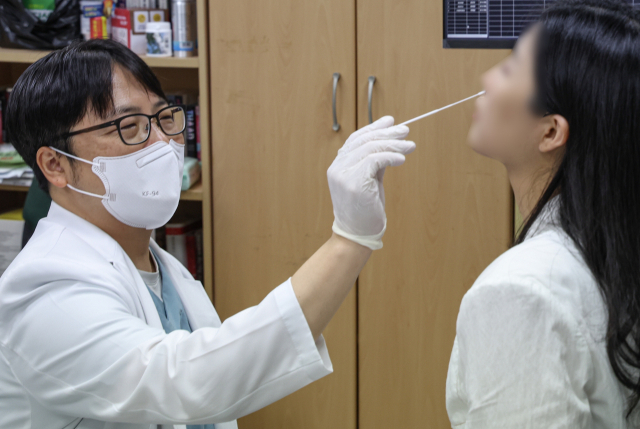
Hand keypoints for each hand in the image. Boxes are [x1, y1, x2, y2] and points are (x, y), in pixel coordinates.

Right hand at [327, 116, 415, 249]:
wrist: (356, 235)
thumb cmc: (364, 210)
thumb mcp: (370, 181)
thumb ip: (375, 162)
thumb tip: (390, 142)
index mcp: (339, 165)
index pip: (356, 139)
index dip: (374, 128)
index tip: (391, 121)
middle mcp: (337, 167)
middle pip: (364, 141)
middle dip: (387, 133)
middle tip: (406, 131)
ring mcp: (343, 174)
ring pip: (370, 148)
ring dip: (393, 145)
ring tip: (410, 146)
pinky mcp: (353, 182)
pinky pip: (374, 160)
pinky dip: (390, 157)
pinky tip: (402, 159)